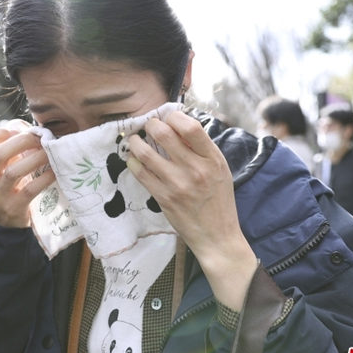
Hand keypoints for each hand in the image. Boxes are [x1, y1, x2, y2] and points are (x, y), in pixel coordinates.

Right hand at [0, 121, 55, 227]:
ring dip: (35, 159)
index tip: (16, 129)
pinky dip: (44, 178)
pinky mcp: (14, 209)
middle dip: (21, 142)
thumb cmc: (11, 190)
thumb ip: (13, 151)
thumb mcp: (5, 172)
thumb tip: (32, 130)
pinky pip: (29, 190)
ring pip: (13, 172)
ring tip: (50, 152)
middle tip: (40, 137)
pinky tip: (54, 171)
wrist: (6, 227)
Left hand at [126, 111, 256, 308]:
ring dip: (135, 141)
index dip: (173, 116)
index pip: (190, 126)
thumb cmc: (218, 200)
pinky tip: (134, 160)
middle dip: (150, 124)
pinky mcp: (163, 198)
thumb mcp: (220, 170)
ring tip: (135, 140)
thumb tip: (178, 125)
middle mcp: (195, 169)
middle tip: (147, 126)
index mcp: (213, 159)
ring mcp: (177, 184)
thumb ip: (201, 149)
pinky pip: (140, 173)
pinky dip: (133, 162)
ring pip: (145, 152)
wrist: (217, 236)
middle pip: (163, 133)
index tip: (167, 118)